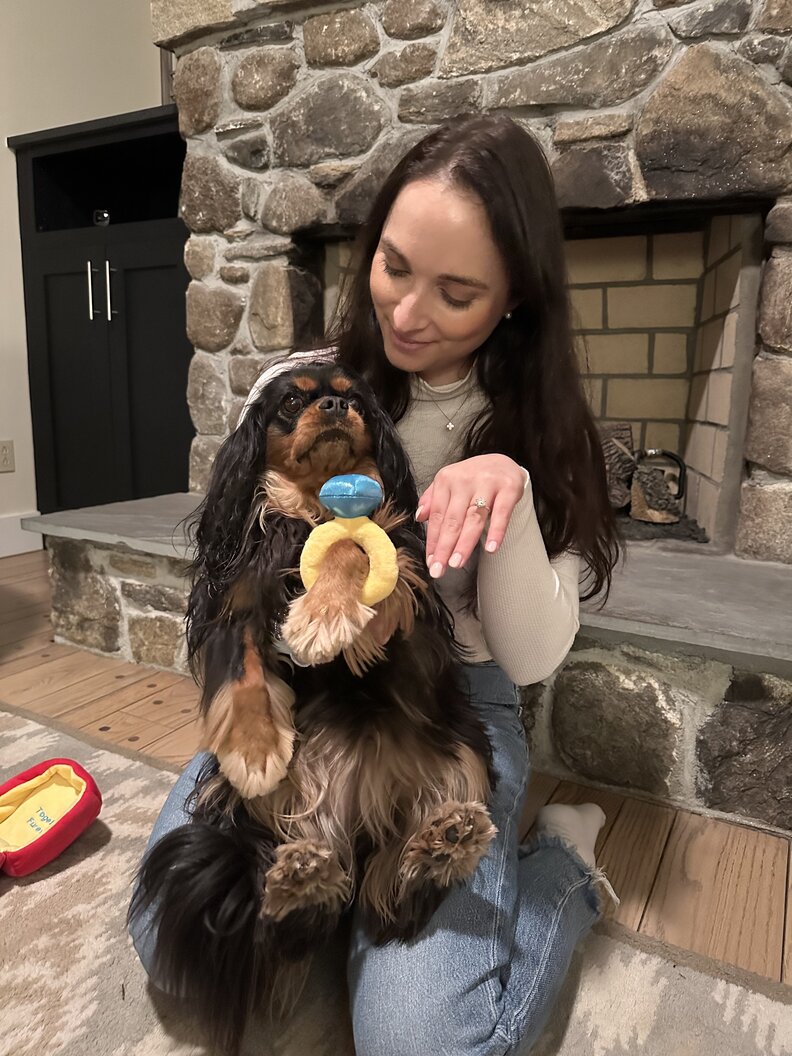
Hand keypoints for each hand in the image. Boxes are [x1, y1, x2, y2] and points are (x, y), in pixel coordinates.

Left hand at [416, 455, 525, 577]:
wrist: (503, 462)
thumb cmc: (473, 478)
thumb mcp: (449, 483)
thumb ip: (432, 499)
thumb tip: (419, 517)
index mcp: (446, 480)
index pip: (438, 516)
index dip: (433, 541)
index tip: (431, 561)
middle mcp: (464, 480)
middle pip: (453, 520)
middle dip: (445, 547)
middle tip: (439, 569)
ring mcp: (487, 483)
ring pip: (473, 518)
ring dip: (464, 543)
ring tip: (457, 563)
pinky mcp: (508, 488)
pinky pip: (501, 513)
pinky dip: (497, 531)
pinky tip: (491, 548)